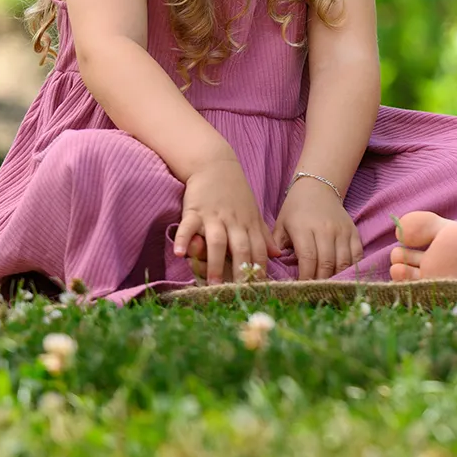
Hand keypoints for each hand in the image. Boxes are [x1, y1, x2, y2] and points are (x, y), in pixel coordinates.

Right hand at [174, 154, 277, 284]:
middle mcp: (233, 221)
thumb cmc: (235, 192)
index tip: (258, 289)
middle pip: (240, 248)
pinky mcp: (194, 210)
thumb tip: (276, 255)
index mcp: (249, 224)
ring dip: (214, 262)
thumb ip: (263, 234)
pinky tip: (179, 254)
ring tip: (211, 283)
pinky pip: (188, 226)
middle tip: (238, 293)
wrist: (215, 164)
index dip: (259, 269)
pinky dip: (184, 239)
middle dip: (240, 270)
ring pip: (216, 241)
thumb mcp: (253, 212)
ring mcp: (214, 216)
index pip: (258, 249)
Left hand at [272, 175, 363, 280]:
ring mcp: (341, 230)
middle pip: (326, 263)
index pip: (308, 258)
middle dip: (320, 281)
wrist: (318, 188)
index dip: (306, 277)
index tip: (300, 288)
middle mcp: (325, 229)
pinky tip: (343, 275)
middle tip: (313, 292)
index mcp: (304, 228)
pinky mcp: (353, 231)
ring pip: (343, 261)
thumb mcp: (280, 224)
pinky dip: (351, 267)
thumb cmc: (295, 209)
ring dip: (336, 277)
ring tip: (327, 286)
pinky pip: (356, 254)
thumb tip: (273, 265)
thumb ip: (276, 245)